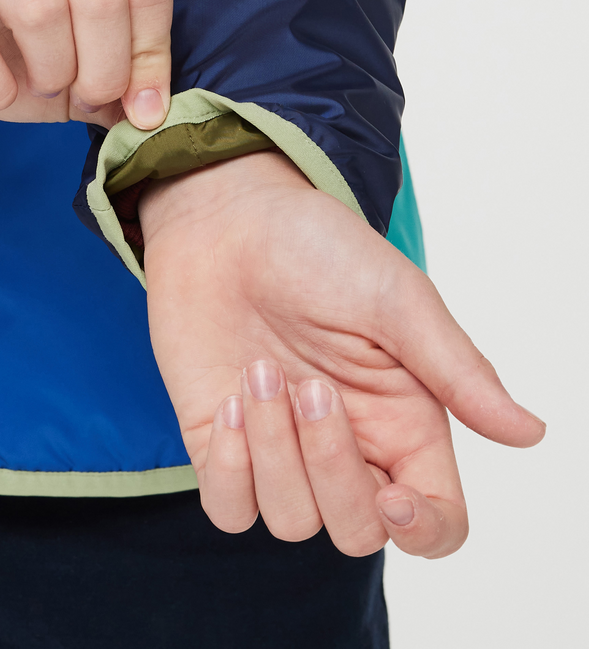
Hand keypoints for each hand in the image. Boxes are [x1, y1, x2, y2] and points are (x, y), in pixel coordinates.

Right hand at [0, 0, 172, 130]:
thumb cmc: (0, 48)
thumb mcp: (74, 63)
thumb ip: (119, 78)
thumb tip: (153, 111)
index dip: (152, 53)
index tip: (138, 104)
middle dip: (105, 69)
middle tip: (86, 99)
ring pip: (43, 11)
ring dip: (51, 73)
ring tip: (39, 88)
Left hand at [141, 151, 544, 557]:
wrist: (225, 217)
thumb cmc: (315, 247)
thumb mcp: (395, 298)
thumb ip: (456, 370)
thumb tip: (529, 431)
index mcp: (404, 420)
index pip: (435, 518)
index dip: (422, 530)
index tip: (392, 499)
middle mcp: (345, 445)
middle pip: (358, 532)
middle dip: (330, 467)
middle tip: (308, 385)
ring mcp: (279, 447)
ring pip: (290, 519)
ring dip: (272, 449)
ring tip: (260, 368)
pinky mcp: (219, 440)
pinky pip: (228, 507)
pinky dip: (228, 470)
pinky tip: (228, 402)